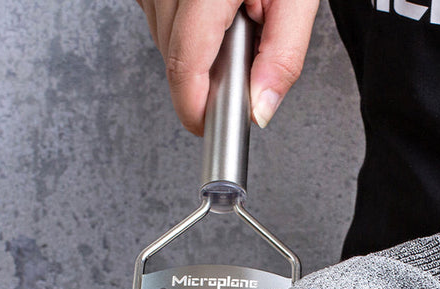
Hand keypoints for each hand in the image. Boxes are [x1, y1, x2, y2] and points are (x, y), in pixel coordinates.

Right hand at [137, 0, 318, 134]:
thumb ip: (283, 57)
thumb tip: (260, 109)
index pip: (184, 68)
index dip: (195, 109)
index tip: (209, 127)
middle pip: (174, 58)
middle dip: (206, 72)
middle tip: (243, 44)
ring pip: (163, 39)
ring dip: (195, 45)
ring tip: (231, 10)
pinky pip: (156, 14)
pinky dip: (182, 23)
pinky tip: (210, 5)